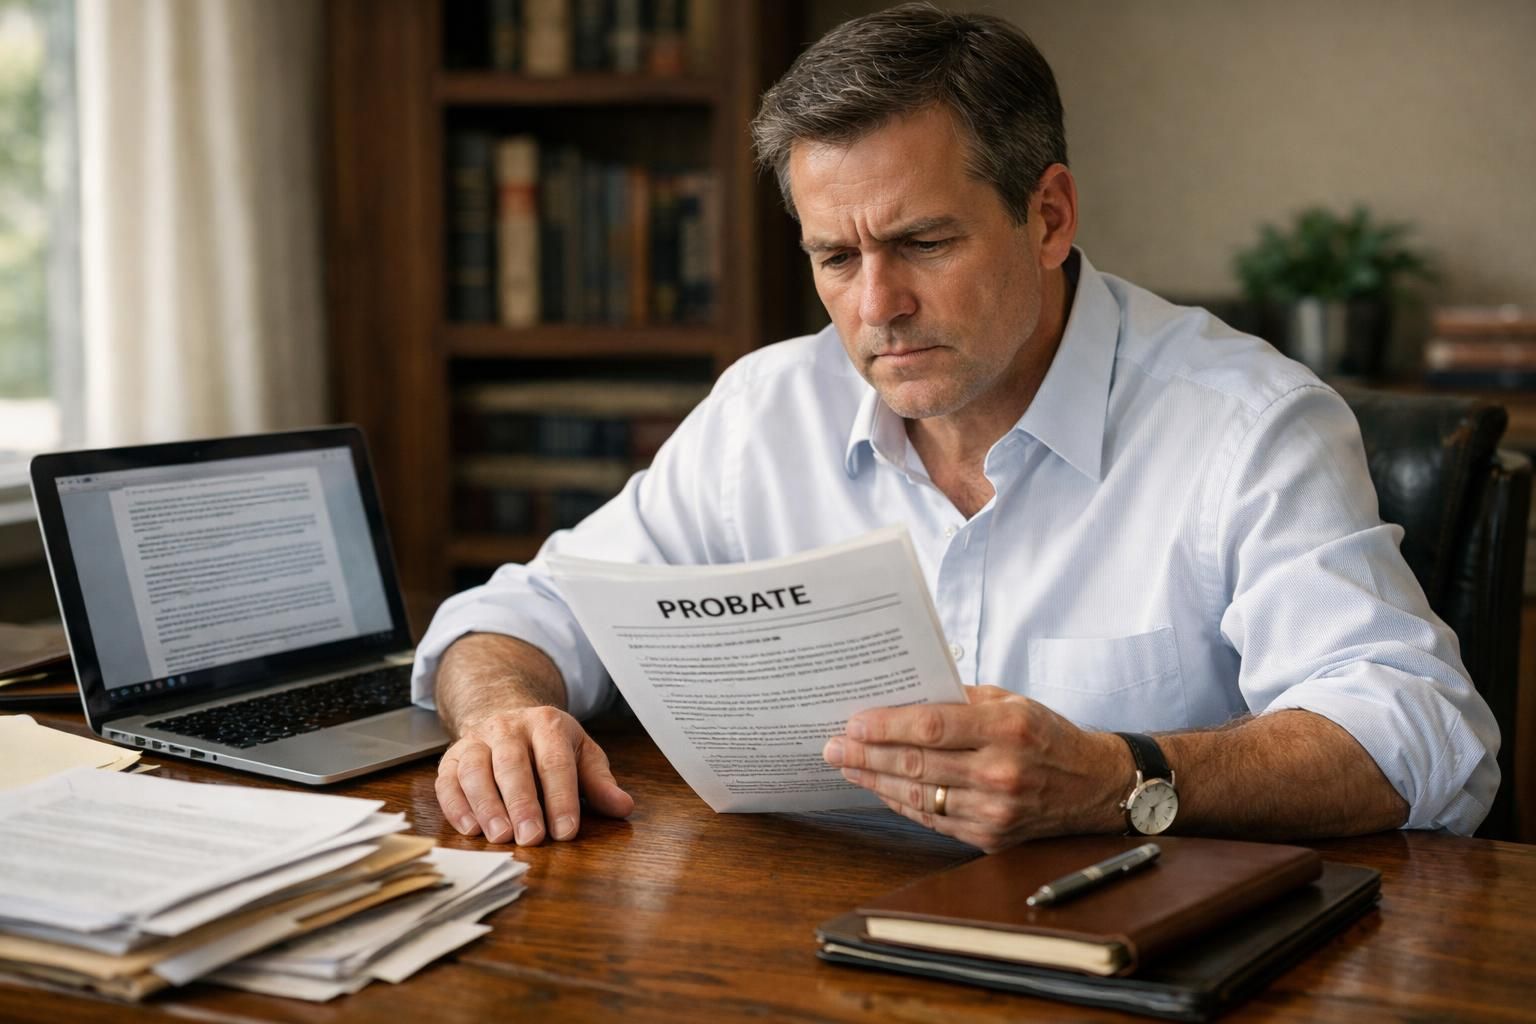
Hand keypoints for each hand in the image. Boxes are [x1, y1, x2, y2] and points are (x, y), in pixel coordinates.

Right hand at [435, 706, 633, 845]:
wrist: (508, 717)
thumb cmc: (550, 745)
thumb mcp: (581, 755)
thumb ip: (600, 782)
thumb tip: (623, 807)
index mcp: (547, 724)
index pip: (555, 762)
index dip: (561, 798)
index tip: (566, 832)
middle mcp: (508, 727)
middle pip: (512, 764)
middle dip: (521, 803)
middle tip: (531, 838)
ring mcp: (476, 740)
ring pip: (475, 770)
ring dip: (486, 806)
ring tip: (499, 837)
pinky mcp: (451, 757)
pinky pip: (447, 781)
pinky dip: (456, 806)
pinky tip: (470, 829)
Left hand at [821, 686, 1128, 850]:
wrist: (1094, 786)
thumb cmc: (1047, 734)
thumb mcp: (1012, 701)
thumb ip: (960, 699)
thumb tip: (904, 696)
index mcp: (1006, 728)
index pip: (932, 726)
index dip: (886, 725)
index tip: (852, 722)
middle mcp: (1001, 772)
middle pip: (917, 763)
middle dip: (866, 754)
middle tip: (832, 746)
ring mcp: (996, 809)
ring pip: (919, 795)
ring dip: (875, 780)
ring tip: (846, 766)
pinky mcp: (991, 836)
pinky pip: (934, 819)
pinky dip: (901, 803)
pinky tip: (879, 787)